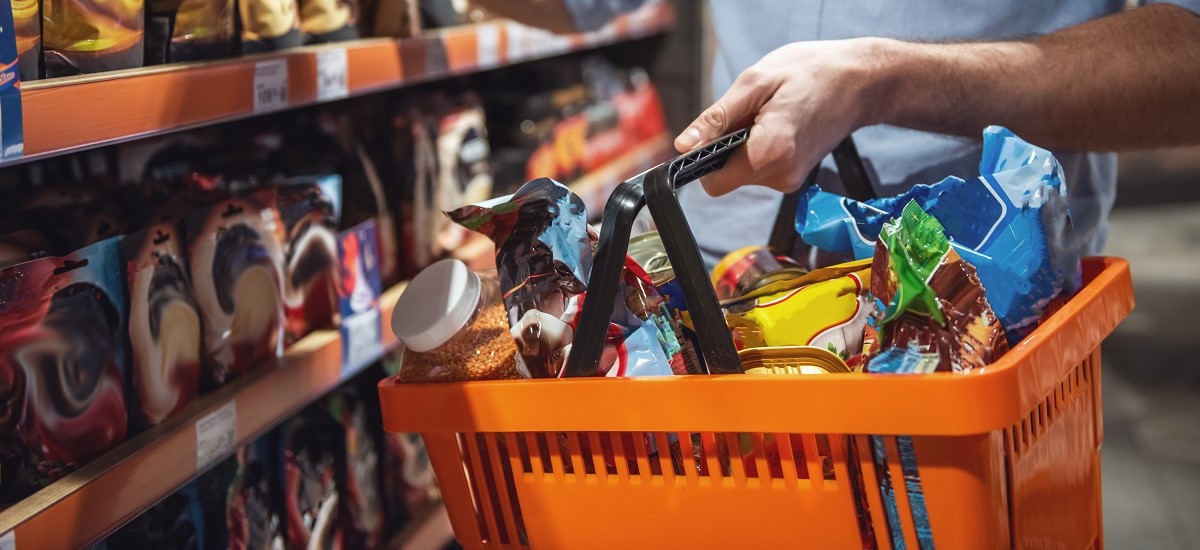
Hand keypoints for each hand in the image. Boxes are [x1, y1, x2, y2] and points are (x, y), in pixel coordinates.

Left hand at [675, 38, 889, 195]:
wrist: (861, 81)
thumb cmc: (813, 73)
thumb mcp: (756, 82)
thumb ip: (717, 118)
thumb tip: (685, 145)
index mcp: (770, 152)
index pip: (714, 182)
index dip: (704, 159)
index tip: (713, 134)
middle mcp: (781, 175)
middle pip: (727, 176)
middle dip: (727, 146)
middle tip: (751, 114)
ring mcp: (790, 179)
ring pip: (743, 171)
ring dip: (744, 145)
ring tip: (769, 115)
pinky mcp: (794, 176)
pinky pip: (759, 168)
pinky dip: (759, 147)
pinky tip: (778, 123)